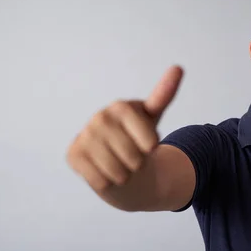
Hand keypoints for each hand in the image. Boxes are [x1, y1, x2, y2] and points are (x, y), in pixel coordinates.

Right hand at [66, 66, 183, 190]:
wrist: (118, 160)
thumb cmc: (138, 138)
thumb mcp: (153, 118)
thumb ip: (163, 95)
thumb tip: (177, 67)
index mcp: (121, 107)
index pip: (150, 142)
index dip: (152, 149)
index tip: (147, 143)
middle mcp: (100, 118)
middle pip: (135, 159)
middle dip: (138, 164)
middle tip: (132, 156)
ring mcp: (84, 135)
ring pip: (118, 172)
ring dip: (125, 176)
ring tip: (120, 164)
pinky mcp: (73, 155)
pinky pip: (101, 180)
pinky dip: (108, 182)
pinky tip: (104, 171)